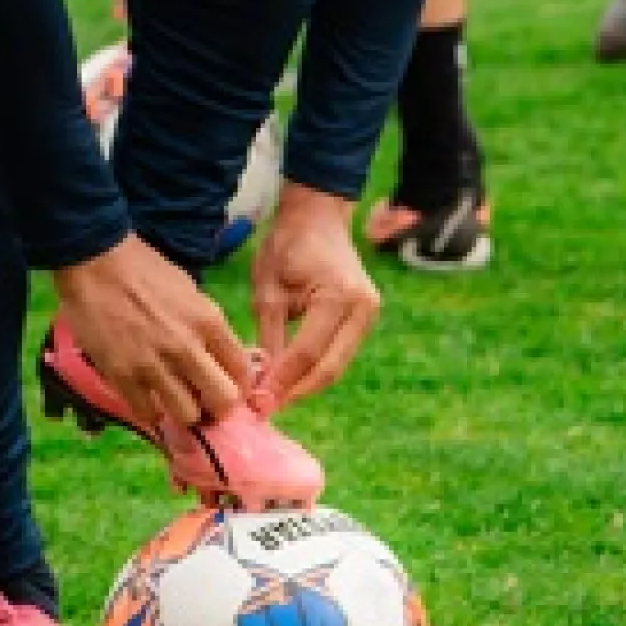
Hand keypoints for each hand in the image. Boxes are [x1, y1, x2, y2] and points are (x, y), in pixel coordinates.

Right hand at [52, 233, 254, 429]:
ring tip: (173, 400)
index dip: (238, 385)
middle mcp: (187, 347)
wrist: (95, 262)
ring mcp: (153, 365)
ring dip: (183, 411)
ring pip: (187, 415)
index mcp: (209, 321)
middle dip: (217, 406)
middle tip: (204, 400)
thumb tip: (217, 358)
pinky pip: (147, 413)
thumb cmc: (143, 270)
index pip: (242, 371)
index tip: (227, 386)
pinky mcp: (122, 376)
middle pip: (223, 401)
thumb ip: (206, 327)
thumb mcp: (190, 291)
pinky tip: (147, 397)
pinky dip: (150, 410)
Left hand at [249, 184, 382, 409]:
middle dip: (297, 392)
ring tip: (273, 398)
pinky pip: (339, 353)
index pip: (307, 353)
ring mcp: (369, 314)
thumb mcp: (268, 290)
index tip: (257, 402)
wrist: (317, 217)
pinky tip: (290, 378)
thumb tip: (262, 382)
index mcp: (338, 297)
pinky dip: (316, 368)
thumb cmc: (287, 246)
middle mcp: (362, 308)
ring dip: (306, 384)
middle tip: (265, 409)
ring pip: (337, 365)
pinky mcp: (365, 318)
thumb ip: (269, 337)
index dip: (282, 382)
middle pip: (329, 368)